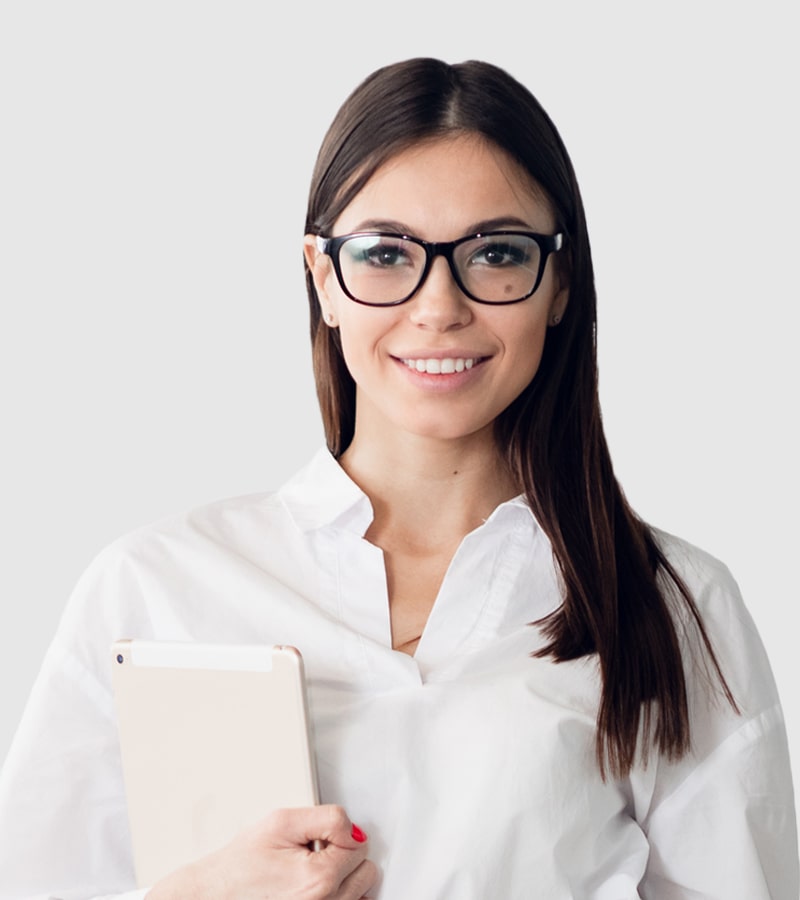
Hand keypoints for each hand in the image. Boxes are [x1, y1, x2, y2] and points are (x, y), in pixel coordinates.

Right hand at [146, 804, 377, 899]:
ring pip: (361, 890)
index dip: (337, 834)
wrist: (215, 895)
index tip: (315, 837)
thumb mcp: (282, 822)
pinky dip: (339, 895)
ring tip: (309, 872)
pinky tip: (314, 888)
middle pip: (365, 869)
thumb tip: (356, 829)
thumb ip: (327, 818)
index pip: (360, 844)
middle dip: (343, 855)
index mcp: (319, 878)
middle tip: (311, 853)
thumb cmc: (242, 862)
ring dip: (342, 876)